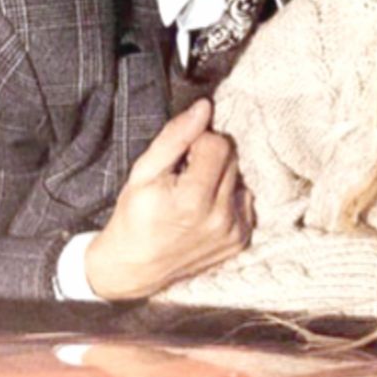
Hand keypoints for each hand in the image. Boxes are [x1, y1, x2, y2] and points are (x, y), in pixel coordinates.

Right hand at [85, 99, 254, 299]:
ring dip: (220, 179)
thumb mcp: (144, 173)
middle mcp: (220, 218)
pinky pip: (245, 202)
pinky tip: (205, 209)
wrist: (131, 268)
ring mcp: (233, 232)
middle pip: (233, 159)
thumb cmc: (134, 217)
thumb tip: (204, 107)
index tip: (181, 158)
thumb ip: (175, 137)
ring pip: (240, 178)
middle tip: (185, 175)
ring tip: (194, 193)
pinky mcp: (240, 241)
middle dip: (210, 158)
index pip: (219, 144)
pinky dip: (228, 199)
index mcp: (194, 199)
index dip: (198, 143)